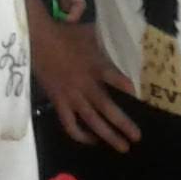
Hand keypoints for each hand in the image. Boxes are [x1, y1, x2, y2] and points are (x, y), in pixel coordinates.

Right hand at [33, 16, 139, 149]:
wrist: (39, 40)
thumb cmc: (67, 35)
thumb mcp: (91, 33)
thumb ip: (108, 39)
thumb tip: (125, 36)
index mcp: (95, 67)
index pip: (116, 79)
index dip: (127, 88)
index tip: (141, 98)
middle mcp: (85, 85)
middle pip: (106, 108)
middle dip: (123, 124)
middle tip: (137, 137)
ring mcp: (71, 97)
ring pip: (91, 121)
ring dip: (108, 135)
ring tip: (123, 147)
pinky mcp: (59, 103)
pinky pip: (70, 125)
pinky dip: (81, 135)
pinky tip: (92, 140)